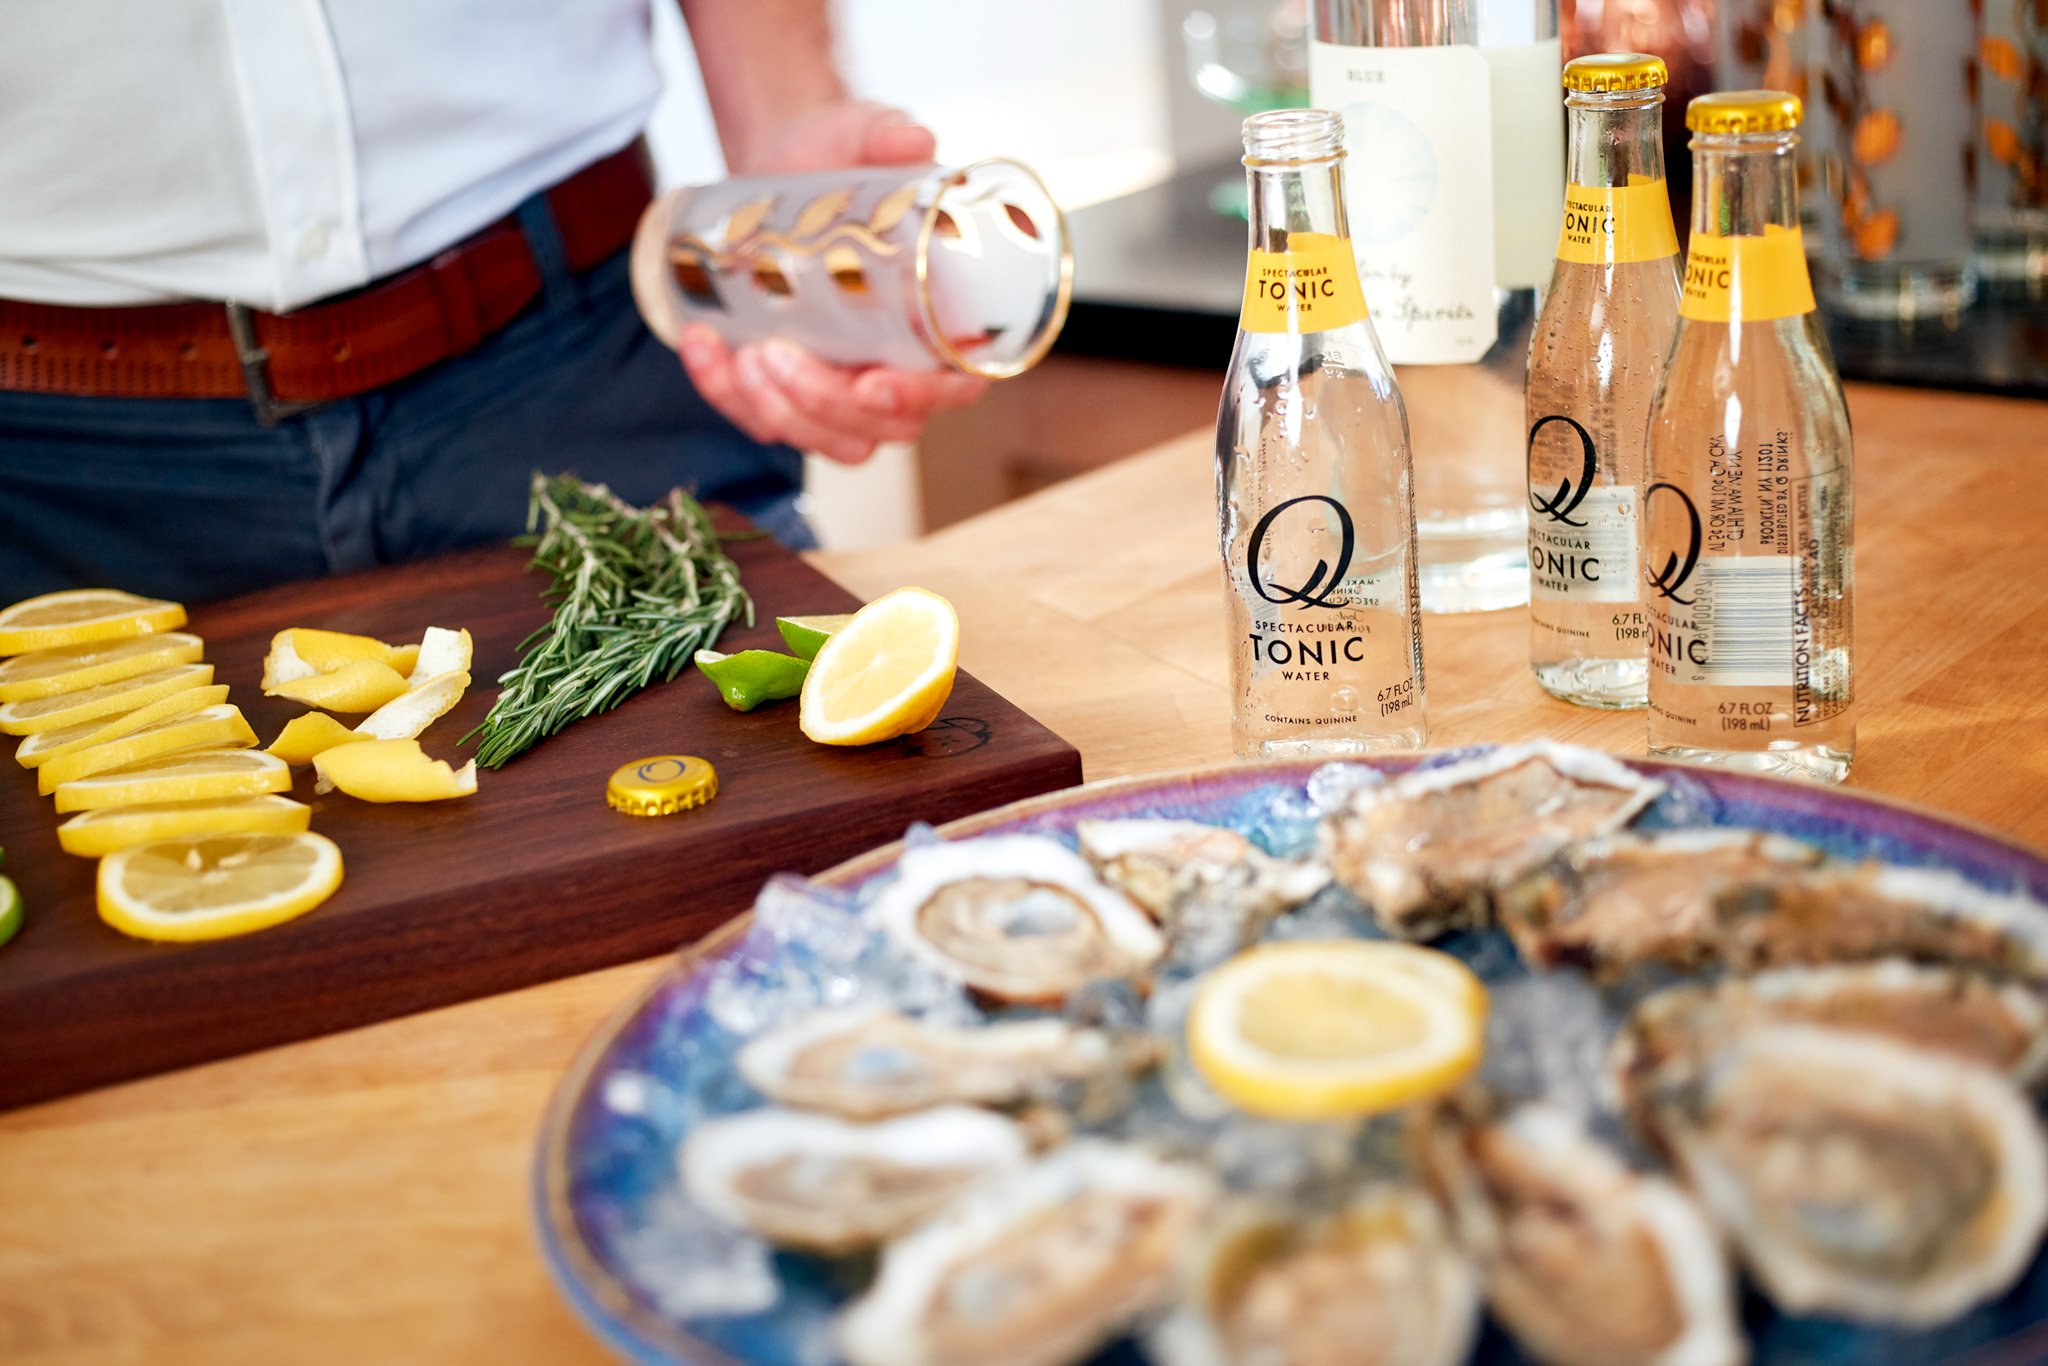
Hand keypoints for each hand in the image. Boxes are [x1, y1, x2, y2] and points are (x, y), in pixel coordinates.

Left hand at [676, 102, 989, 464]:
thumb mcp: (857, 134)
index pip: (947, 388)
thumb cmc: (834, 160)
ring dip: (775, 410)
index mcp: (935, 323)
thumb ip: (886, 131)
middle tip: (773, 354)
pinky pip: (757, 417)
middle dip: (821, 405)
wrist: (775, 168)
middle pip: (874, 428)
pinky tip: (700, 343)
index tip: (871, 382)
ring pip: (820, 438)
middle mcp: (895, 368)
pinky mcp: (783, 389)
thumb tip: (914, 137)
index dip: (916, 400)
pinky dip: (722, 391)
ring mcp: (838, 388)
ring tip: (738, 353)